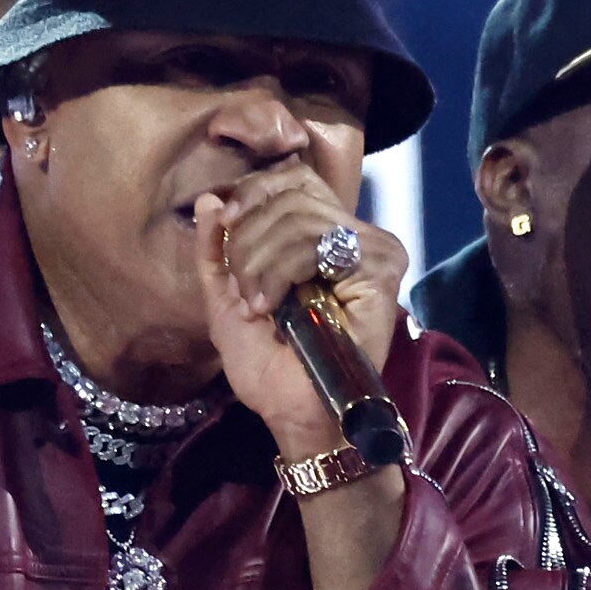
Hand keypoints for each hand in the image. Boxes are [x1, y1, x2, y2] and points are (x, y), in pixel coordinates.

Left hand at [189, 160, 409, 463]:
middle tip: (242, 289)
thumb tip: (210, 198)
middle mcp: (353, 235)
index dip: (253, 192)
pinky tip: (272, 306)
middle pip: (291, 193)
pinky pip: (316, 244)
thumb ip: (215, 248)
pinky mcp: (380, 268)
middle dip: (248, 239)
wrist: (293, 411)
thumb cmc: (266, 363)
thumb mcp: (224, 297)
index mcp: (321, 234)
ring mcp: (372, 249)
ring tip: (255, 305)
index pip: (291, 178)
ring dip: (258, 261)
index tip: (226, 226)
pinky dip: (280, 272)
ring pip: (299, 217)